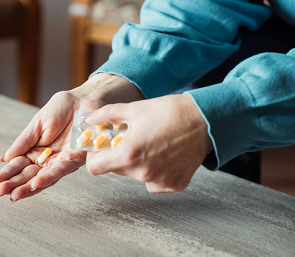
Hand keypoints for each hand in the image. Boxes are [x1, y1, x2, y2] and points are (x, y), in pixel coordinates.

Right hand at [0, 73, 142, 200]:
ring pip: (42, 178)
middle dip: (12, 184)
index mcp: (35, 150)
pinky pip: (60, 171)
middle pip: (27, 175)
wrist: (85, 100)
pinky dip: (47, 178)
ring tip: (12, 194)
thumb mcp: (38, 123)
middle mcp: (47, 159)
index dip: (5, 175)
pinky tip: (35, 184)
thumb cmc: (63, 108)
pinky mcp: (75, 160)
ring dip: (27, 187)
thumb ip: (23, 141)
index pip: (17, 166)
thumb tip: (4, 158)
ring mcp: (61, 161)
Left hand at [85, 94, 212, 192]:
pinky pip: (155, 181)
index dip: (95, 157)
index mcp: (128, 154)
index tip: (102, 147)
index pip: (95, 168)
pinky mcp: (174, 185)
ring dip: (137, 163)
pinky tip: (165, 154)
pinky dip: (156, 170)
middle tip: (130, 139)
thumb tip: (89, 118)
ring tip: (151, 143)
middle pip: (116, 170)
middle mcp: (142, 173)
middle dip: (118, 155)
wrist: (205, 119)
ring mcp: (159, 181)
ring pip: (136, 175)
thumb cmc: (169, 112)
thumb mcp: (134, 108)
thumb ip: (107, 115)